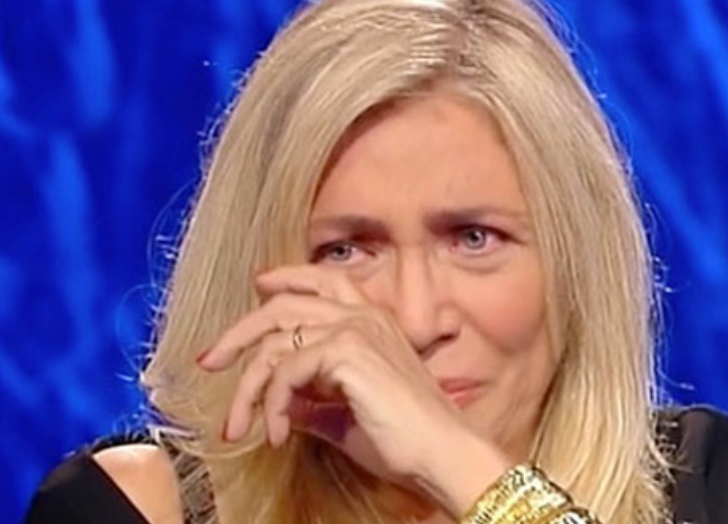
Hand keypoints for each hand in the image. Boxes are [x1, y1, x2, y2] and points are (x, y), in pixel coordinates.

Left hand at [195, 265, 509, 515]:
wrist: (440, 452)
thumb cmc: (402, 438)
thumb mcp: (344, 416)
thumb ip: (311, 401)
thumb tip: (277, 400)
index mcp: (371, 322)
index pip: (323, 281)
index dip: (287, 279)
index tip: (259, 286)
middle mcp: (363, 316)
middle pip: (283, 304)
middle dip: (239, 331)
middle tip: (210, 361)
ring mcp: (356, 330)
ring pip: (275, 341)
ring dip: (247, 387)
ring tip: (237, 425)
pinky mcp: (348, 352)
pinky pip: (286, 371)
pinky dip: (270, 404)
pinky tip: (275, 434)